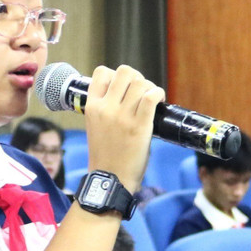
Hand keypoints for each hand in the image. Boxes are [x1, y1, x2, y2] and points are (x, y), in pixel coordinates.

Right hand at [84, 65, 163, 192]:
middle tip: (141, 92)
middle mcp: (105, 108)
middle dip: (137, 78)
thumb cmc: (105, 155)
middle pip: (125, 71)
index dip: (116, 75)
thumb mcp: (95, 126)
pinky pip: (151, 97)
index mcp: (91, 107)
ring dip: (149, 87)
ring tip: (151, 99)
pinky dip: (158, 94)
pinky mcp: (139, 126)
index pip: (101, 72)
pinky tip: (159, 101)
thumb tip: (123, 94)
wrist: (110, 179)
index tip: (123, 88)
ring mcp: (122, 116)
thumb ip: (104, 108)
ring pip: (140, 82)